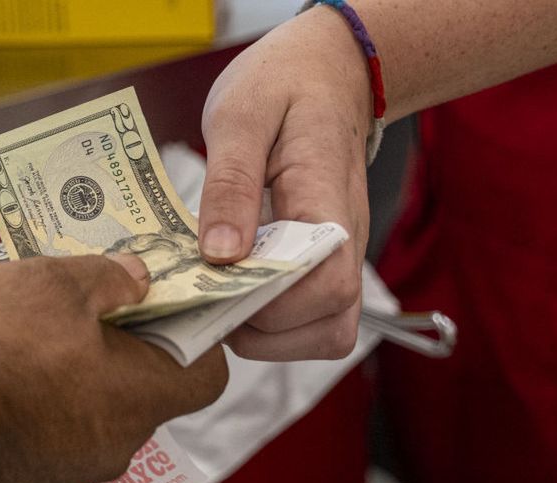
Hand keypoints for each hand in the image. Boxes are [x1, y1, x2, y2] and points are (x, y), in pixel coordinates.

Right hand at [0, 254, 228, 482]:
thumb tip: (137, 278)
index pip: (206, 374)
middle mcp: (114, 443)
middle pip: (146, 385)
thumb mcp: (50, 282)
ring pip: (97, 403)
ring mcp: (69, 466)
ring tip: (37, 320)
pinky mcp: (26, 474)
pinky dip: (44, 392)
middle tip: (91, 295)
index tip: (171, 300)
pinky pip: (56, 425)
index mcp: (136, 396)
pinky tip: (6, 357)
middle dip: (124, 338)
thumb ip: (109, 277)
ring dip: (79, 364)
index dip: (196, 332)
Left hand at [198, 7, 371, 360]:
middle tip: (210, 298)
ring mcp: (342, 255)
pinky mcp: (326, 263)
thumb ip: (230, 183)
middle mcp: (346, 239)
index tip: (220, 285)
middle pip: (332, 323)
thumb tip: (220, 255)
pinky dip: (276, 326)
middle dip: (264, 331)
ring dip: (271, 337)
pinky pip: (314, 319)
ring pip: (328, 332)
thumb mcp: (241, 115)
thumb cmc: (283, 85)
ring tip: (221, 299)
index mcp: (327, 197)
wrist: (327, 72)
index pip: (329, 282)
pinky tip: (237, 292)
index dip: (274, 305)